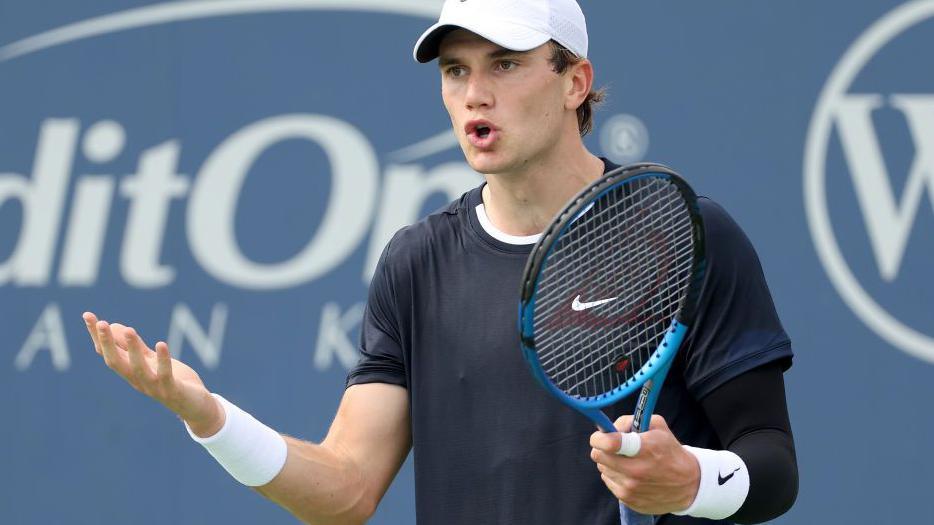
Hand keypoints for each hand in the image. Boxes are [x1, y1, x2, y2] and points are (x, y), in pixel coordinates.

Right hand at [83, 311, 223, 436]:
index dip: (97, 336)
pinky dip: (163, 360)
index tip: (88, 315)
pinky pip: (165, 375)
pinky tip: (161, 344)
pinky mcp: (171, 390)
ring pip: (138, 369)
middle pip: (116, 362)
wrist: (195, 405)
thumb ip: (134, 347)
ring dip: (133, 349)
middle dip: (107, 343)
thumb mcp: (150, 361)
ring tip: (129, 330)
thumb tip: (113, 326)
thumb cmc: (171, 380)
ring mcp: (153, 387)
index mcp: (130, 371)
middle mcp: (137, 380)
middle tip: (101, 323)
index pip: (108, 353)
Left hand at [589, 415, 698, 514]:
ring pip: (602, 469)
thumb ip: (629, 421)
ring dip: (610, 463)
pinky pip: (609, 482)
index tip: (600, 436)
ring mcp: (631, 488)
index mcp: (644, 449)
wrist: (688, 484)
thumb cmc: (670, 451)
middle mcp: (636, 471)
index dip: (599, 438)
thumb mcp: (657, 426)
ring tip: (627, 461)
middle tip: (613, 447)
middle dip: (602, 448)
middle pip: (598, 456)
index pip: (610, 443)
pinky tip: (630, 474)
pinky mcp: (629, 500)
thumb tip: (606, 428)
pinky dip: (615, 476)